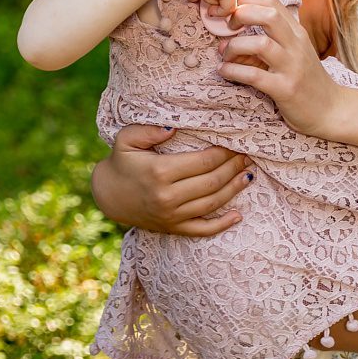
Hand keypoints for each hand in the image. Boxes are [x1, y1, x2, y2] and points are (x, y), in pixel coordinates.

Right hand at [92, 124, 252, 234]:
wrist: (107, 195)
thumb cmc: (122, 161)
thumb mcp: (126, 139)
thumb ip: (148, 130)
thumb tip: (173, 128)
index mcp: (159, 172)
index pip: (203, 162)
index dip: (224, 152)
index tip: (236, 142)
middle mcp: (167, 197)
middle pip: (212, 182)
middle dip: (233, 167)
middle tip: (248, 155)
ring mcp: (171, 215)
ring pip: (212, 203)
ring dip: (234, 189)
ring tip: (249, 174)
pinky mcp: (172, 228)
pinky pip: (201, 230)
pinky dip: (222, 225)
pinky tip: (239, 216)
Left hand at [217, 0, 342, 136]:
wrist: (330, 109)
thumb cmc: (308, 79)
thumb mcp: (297, 50)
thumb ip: (276, 35)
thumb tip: (240, 24)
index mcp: (297, 33)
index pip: (272, 1)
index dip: (248, 0)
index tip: (234, 11)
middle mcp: (296, 45)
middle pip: (269, 15)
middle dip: (242, 15)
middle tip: (229, 28)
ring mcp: (292, 67)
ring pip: (260, 44)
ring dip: (234, 46)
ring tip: (225, 54)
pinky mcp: (285, 89)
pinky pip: (254, 75)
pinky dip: (233, 71)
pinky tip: (224, 71)